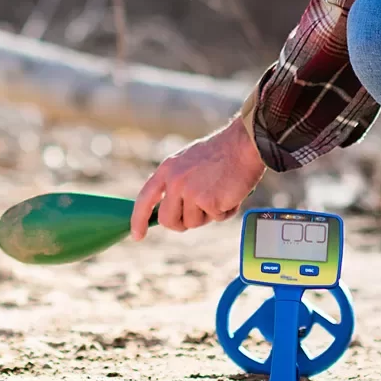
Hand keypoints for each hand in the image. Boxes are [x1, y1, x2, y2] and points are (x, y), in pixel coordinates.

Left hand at [131, 116, 268, 239]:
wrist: (243, 145)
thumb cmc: (221, 153)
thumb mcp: (187, 162)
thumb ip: (176, 183)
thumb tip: (169, 208)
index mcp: (167, 169)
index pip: (145, 198)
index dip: (138, 219)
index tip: (137, 235)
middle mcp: (175, 181)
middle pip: (167, 220)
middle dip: (180, 224)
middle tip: (197, 214)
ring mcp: (190, 191)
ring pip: (193, 222)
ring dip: (208, 214)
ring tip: (219, 192)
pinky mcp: (208, 201)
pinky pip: (216, 218)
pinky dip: (226, 211)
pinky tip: (231, 193)